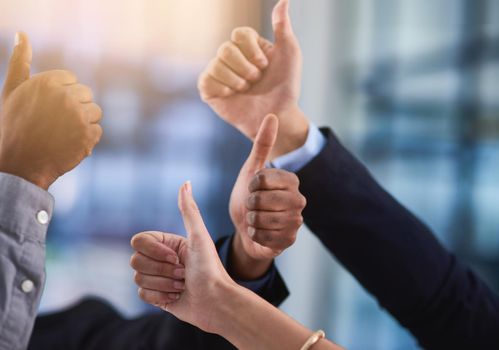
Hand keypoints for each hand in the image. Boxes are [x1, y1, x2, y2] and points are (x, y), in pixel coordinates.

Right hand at [0, 32, 102, 189]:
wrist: (20, 164)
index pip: (72, 80)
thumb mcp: (12, 90)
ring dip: (84, 122)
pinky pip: (98, 130)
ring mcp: (78, 116)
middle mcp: (64, 96)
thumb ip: (19, 61)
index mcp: (47, 82)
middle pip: (86, 94)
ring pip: (95, 112)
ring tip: (63, 133)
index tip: (47, 110)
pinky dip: (88, 139)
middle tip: (54, 123)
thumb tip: (22, 34)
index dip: (61, 96)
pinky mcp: (88, 135)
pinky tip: (70, 144)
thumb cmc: (14, 125)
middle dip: (75, 107)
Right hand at [131, 181, 235, 333]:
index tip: (177, 258)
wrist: (216, 302)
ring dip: (164, 284)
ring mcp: (158, 277)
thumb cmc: (210, 269)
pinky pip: (142, 294)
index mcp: (168, 243)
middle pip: (135, 260)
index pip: (139, 241)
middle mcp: (161, 259)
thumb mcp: (200, 237)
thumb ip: (189, 210)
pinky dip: (161, 296)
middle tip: (183, 274)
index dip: (155, 252)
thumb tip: (186, 182)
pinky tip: (177, 297)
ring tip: (182, 286)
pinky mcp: (157, 296)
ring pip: (138, 278)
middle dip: (162, 270)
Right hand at [198, 0, 308, 158]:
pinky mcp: (209, 89)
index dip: (252, 50)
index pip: (239, 33)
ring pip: (217, 63)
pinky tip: (233, 95)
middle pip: (226, 48)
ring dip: (237, 80)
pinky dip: (224, 87)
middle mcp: (231, 56)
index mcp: (248, 45)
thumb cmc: (285, 86)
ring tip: (247, 90)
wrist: (277, 116)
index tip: (265, 65)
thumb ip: (283, 27)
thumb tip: (284, 0)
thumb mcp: (289, 53)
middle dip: (246, 68)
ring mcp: (218, 72)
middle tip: (256, 80)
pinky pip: (207, 79)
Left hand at [229, 115, 305, 278]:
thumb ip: (262, 144)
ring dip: (252, 219)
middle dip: (250, 203)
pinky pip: (265, 237)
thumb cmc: (249, 196)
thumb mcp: (251, 169)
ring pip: (264, 219)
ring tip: (254, 218)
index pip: (265, 178)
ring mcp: (296, 222)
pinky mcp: (289, 240)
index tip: (253, 188)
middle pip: (263, 199)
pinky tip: (257, 232)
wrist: (244, 227)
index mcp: (292, 181)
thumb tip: (272, 115)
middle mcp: (299, 200)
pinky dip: (255, 234)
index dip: (252, 184)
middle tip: (252, 205)